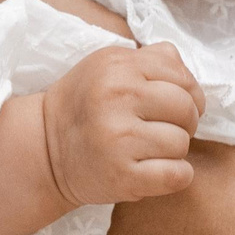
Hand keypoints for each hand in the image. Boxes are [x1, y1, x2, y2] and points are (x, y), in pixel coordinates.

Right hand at [42, 43, 205, 205]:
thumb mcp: (109, 66)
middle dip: (185, 122)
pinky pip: (178, 175)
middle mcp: (116, 98)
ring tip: (149, 149)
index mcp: (117, 67)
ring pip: (182, 143)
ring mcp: (118, 139)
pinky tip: (156, 170)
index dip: (189, 94)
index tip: (174, 107)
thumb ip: (151, 59)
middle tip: (165, 129)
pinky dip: (176, 175)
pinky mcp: (122, 176)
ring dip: (174, 150)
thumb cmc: (85, 105)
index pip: (182, 77)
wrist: (45, 149)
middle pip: (186, 110)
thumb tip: (187, 70)